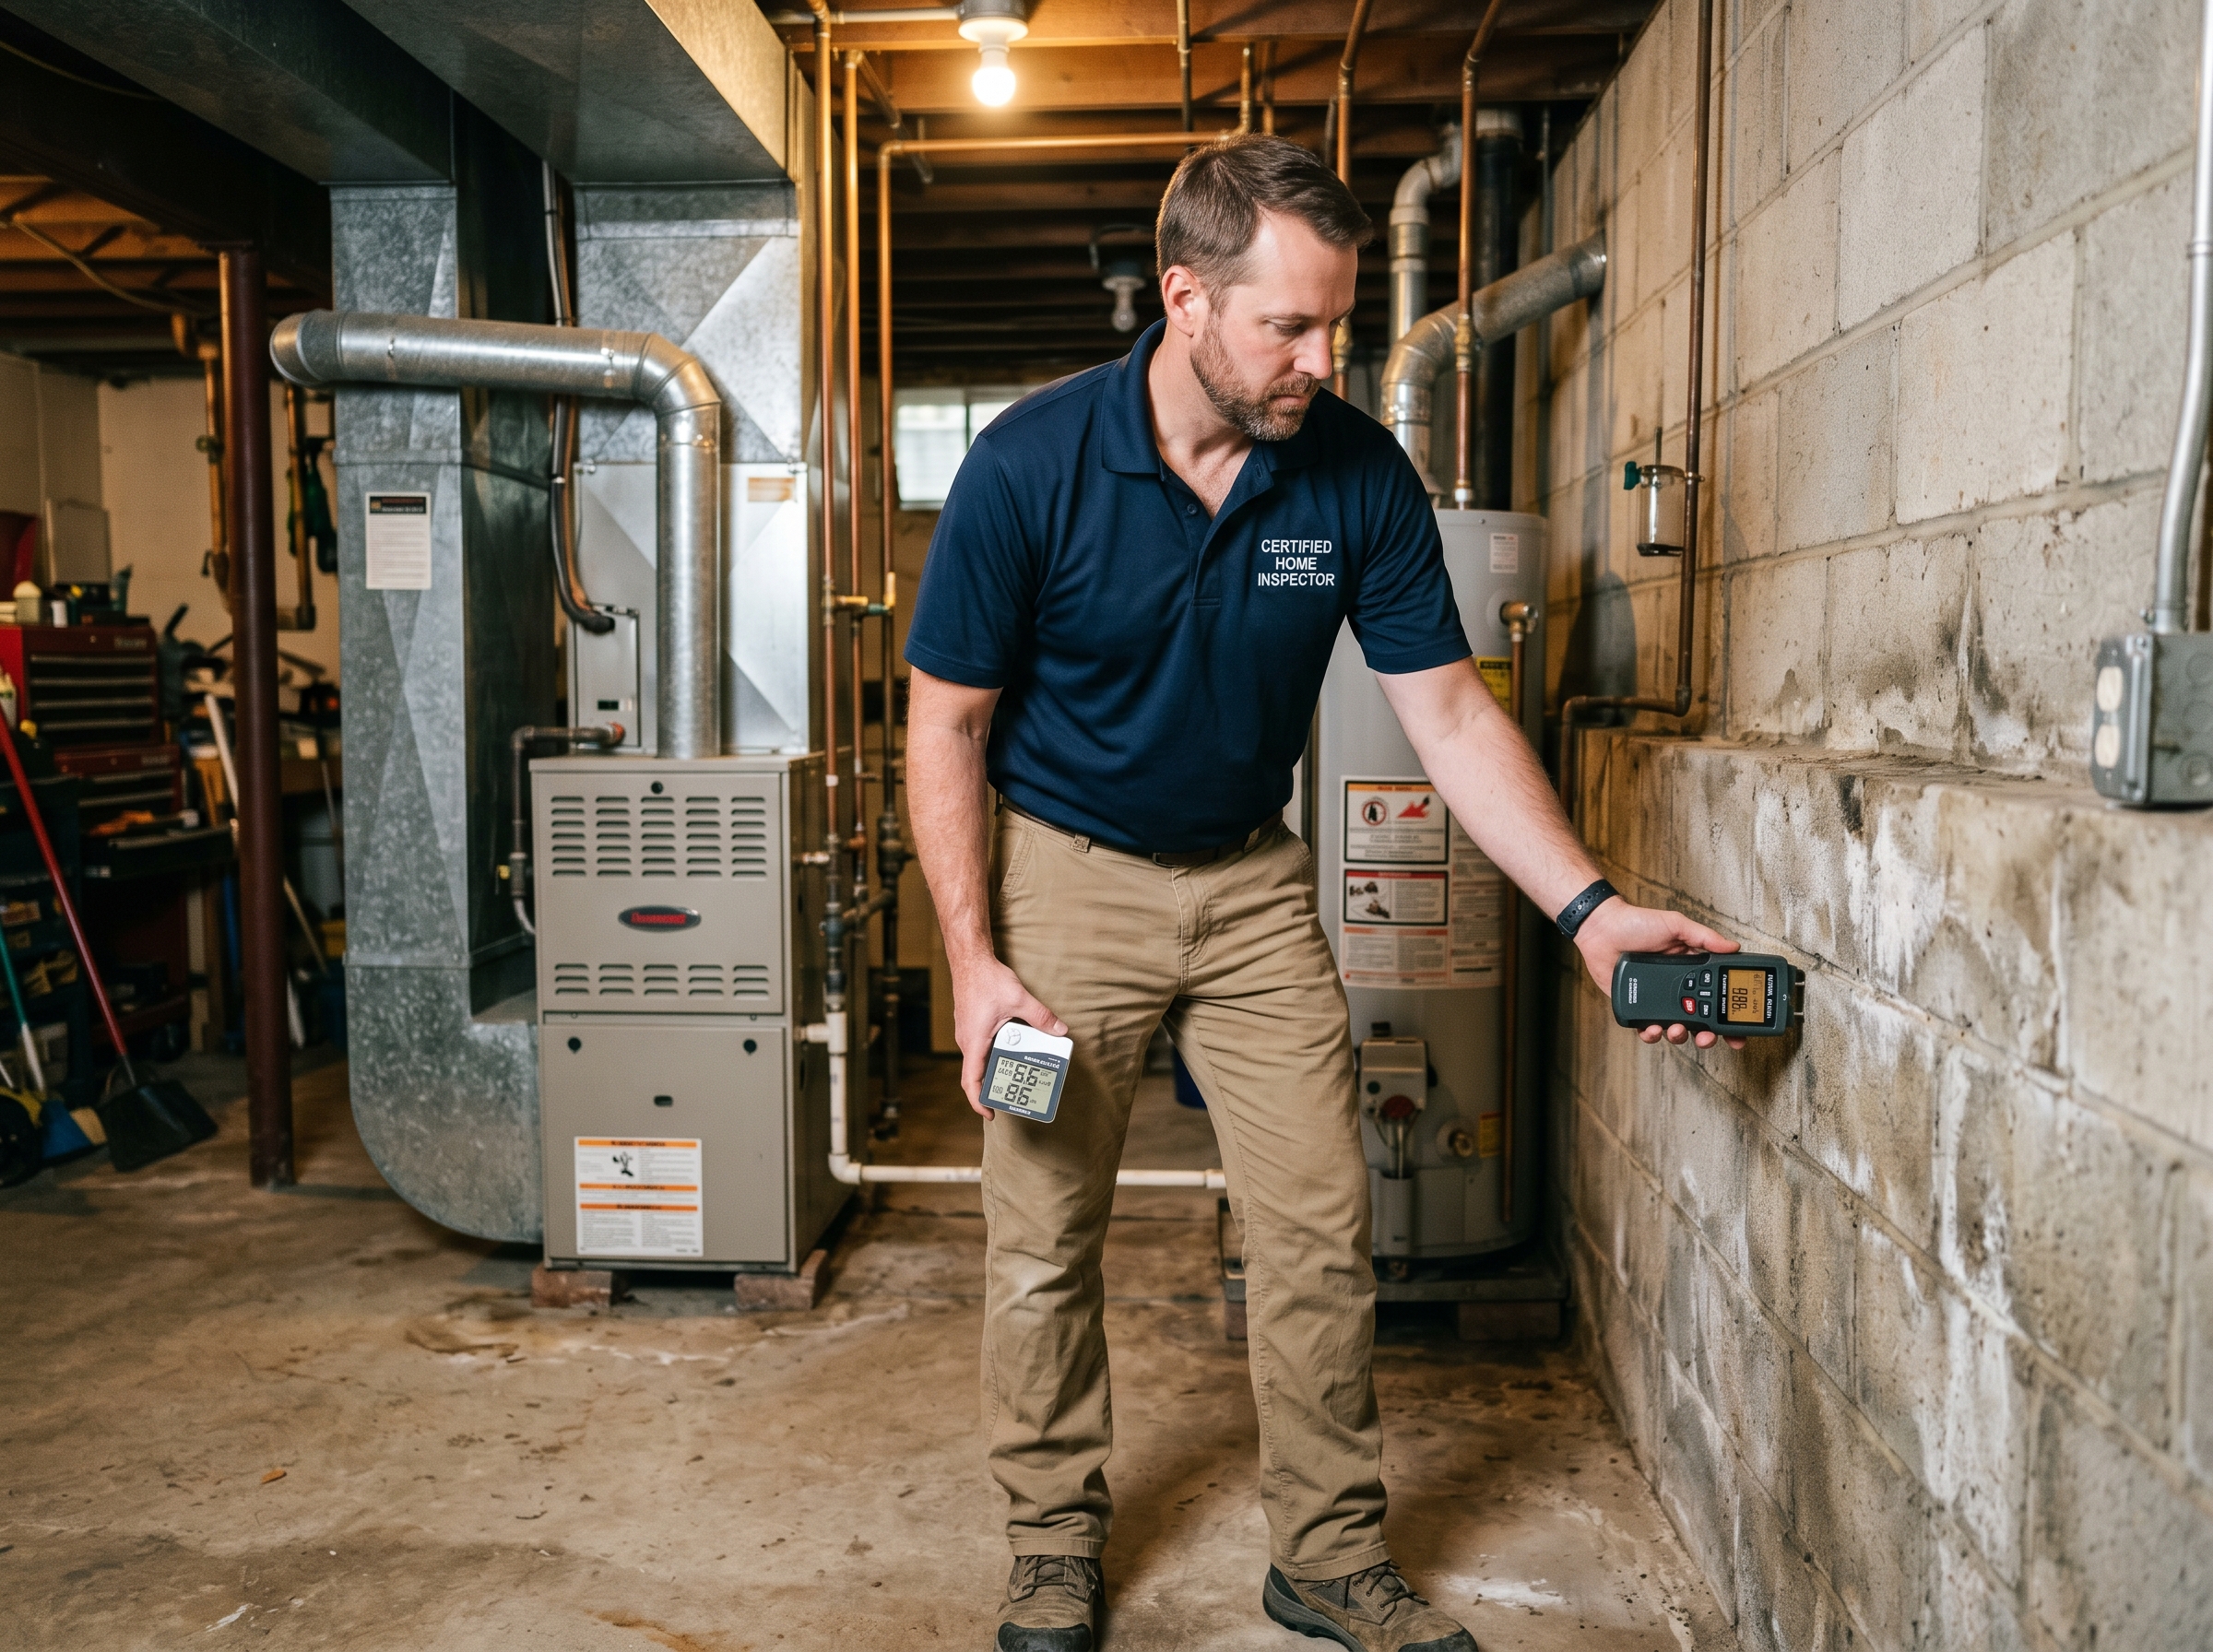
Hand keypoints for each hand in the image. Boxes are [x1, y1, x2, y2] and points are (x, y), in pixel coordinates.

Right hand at [950, 955, 1067, 1118]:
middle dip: (994, 1087)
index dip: (978, 1101)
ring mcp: (967, 1033)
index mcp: (975, 1041)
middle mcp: (967, 1041)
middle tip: (1014, 1093)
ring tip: (1017, 1073)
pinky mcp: (971, 1025)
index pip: (971, 1081)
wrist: (969, 959)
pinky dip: (994, 1054)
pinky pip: (981, 1047)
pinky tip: (1012, 1047)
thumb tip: (1059, 1030)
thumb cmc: (985, 979)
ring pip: (979, 1060)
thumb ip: (1041, 1017)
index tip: (990, 1113)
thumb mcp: (1019, 999)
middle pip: (977, 1073)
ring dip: (996, 1068)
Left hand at [1573, 897, 1748, 1051]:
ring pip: (1675, 1028)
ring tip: (1676, 1029)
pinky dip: (1651, 1035)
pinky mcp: (1636, 1007)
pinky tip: (1652, 1030)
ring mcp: (1657, 1000)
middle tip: (1707, 1037)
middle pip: (1699, 1019)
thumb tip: (1734, 947)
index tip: (1738, 1029)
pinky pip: (1646, 1029)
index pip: (1715, 996)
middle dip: (1706, 1034)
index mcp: (1691, 971)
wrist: (1602, 928)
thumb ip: (1704, 937)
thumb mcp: (1676, 925)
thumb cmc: (1637, 923)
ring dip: (1679, 1036)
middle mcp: (1676, 989)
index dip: (1727, 1015)